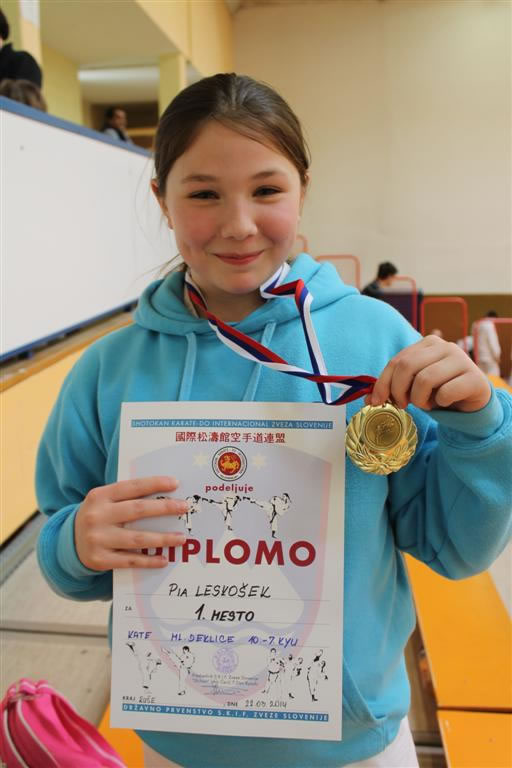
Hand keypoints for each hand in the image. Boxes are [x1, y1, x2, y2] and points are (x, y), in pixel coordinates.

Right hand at [75, 476, 186, 570]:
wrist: (69, 543)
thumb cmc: (98, 516)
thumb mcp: (104, 501)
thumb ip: (127, 496)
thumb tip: (164, 493)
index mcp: (100, 496)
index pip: (132, 487)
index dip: (154, 484)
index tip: (175, 483)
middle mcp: (97, 516)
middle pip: (137, 510)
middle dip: (164, 508)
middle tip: (184, 507)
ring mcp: (97, 539)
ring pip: (137, 538)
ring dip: (162, 539)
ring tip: (181, 538)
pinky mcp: (100, 560)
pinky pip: (130, 560)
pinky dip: (149, 560)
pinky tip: (164, 559)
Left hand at [366, 335, 490, 412]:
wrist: (471, 400)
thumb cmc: (439, 390)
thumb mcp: (414, 386)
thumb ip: (393, 388)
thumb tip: (368, 399)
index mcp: (427, 343)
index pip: (397, 360)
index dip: (383, 382)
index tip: (377, 400)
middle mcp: (445, 346)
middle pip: (407, 366)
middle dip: (398, 390)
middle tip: (403, 404)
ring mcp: (461, 360)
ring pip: (425, 379)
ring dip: (420, 399)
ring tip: (426, 402)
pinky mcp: (474, 378)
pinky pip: (446, 392)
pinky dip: (439, 403)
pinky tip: (444, 402)